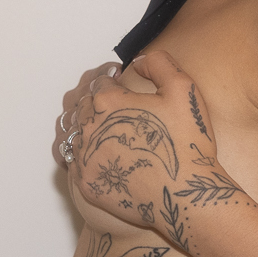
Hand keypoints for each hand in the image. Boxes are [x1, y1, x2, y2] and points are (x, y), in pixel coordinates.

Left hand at [66, 51, 228, 242]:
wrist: (185, 195)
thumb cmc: (187, 143)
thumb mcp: (183, 89)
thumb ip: (159, 63)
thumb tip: (138, 61)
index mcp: (108, 101)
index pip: (99, 81)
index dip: (110, 77)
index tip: (120, 78)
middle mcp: (89, 127)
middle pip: (81, 105)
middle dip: (95, 99)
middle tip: (111, 101)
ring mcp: (84, 157)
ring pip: (70, 132)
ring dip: (83, 124)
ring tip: (99, 124)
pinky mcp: (85, 183)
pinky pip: (70, 160)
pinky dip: (79, 151)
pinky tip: (94, 150)